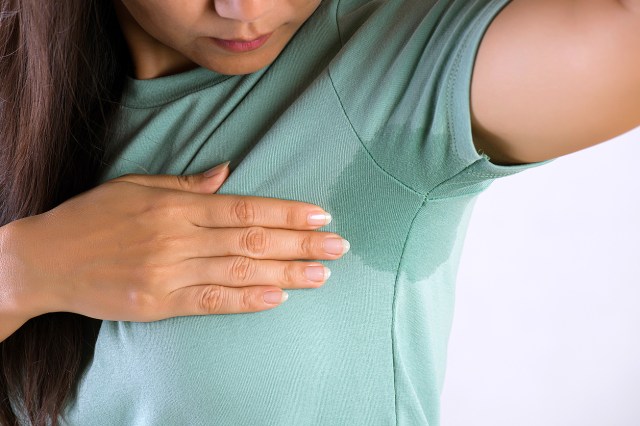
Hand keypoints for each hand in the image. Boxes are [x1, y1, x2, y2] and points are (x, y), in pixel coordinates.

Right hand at [5, 162, 346, 323]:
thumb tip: (226, 173)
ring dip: (288, 274)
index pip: (246, 209)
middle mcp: (178, 239)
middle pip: (253, 242)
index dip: (287, 213)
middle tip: (339, 245)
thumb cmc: (92, 217)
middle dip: (301, 243)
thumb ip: (186, 185)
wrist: (45, 260)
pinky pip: (212, 302)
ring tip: (323, 274)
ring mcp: (170, 273)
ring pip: (241, 273)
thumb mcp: (136, 186)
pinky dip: (248, 301)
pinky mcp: (159, 304)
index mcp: (176, 206)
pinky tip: (280, 297)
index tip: (321, 215)